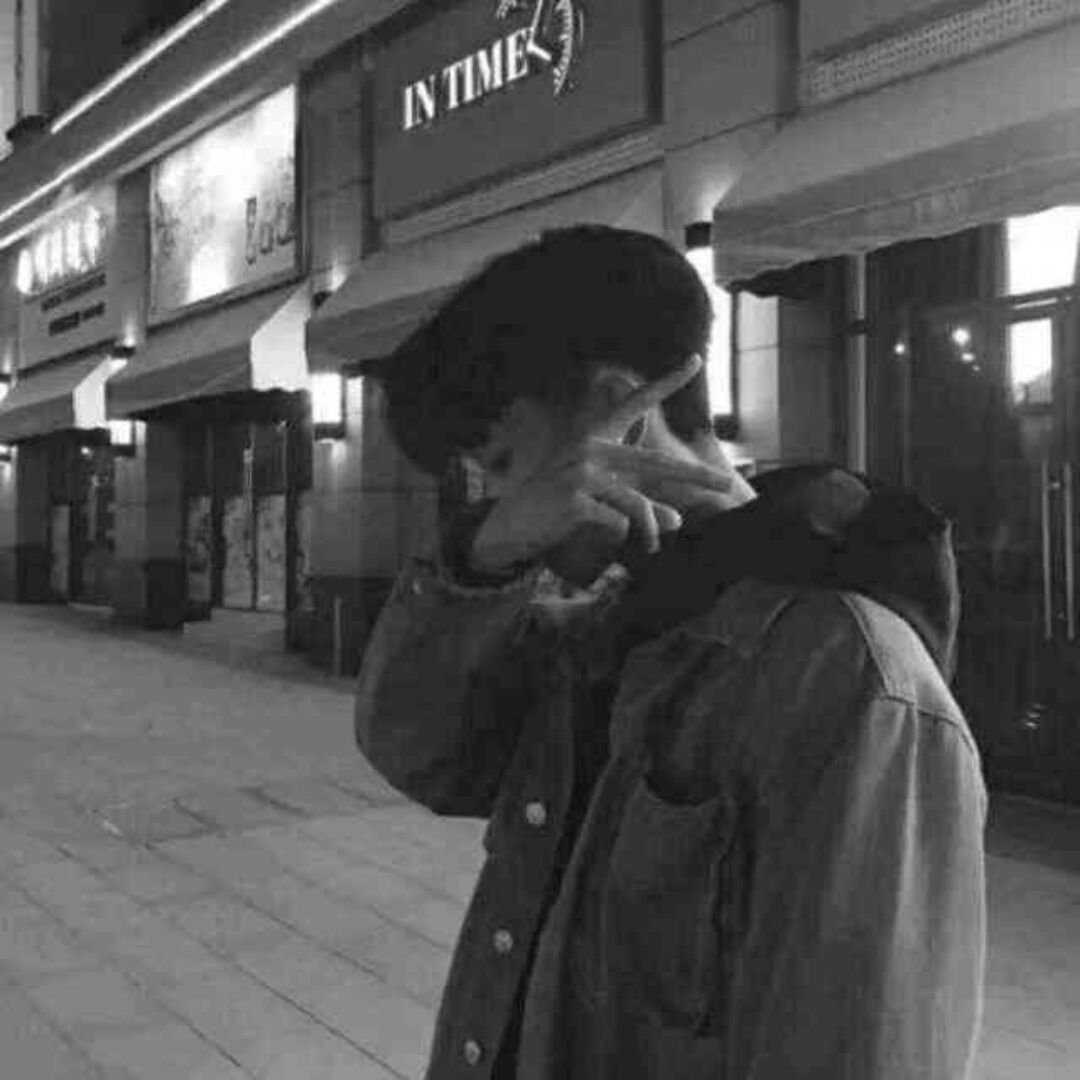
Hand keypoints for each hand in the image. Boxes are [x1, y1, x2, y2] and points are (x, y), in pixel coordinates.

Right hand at [470, 355, 733, 582]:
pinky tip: (612, 541)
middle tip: (725, 485)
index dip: (665, 382)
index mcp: (596, 439)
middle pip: (657, 464)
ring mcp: (582, 472)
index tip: (694, 360)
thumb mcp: (601, 503)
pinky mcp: (575, 498)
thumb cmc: (556, 512)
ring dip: (651, 530)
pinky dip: (624, 538)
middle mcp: (591, 448)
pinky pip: (620, 523)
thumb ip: (639, 506)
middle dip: (696, 476)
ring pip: (639, 503)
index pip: (635, 404)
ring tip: (652, 547)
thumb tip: (678, 522)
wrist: (509, 528)